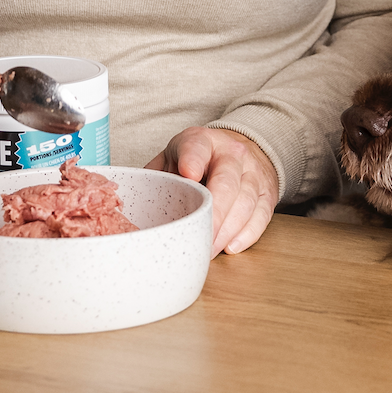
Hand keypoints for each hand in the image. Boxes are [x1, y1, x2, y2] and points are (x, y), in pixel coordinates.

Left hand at [147, 127, 277, 256]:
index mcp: (202, 141)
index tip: (187, 174)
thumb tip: (124, 204)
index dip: (193, 160)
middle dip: (214, 214)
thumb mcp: (174, 156)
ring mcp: (253, 172)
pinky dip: (247, 234)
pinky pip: (261, 215)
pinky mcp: (267, 192)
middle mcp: (232, 154)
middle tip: (199, 239)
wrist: (240, 149)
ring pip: (246, 202)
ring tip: (208, 251)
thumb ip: (157, 175)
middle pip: (227, 183)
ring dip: (227, 231)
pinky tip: (231, 247)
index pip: (198, 147)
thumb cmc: (199, 159)